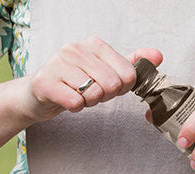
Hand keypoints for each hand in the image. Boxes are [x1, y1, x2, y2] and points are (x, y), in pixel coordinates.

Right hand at [16, 37, 162, 122]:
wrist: (37, 94)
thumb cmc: (74, 82)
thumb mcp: (105, 69)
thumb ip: (131, 63)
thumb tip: (157, 56)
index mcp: (94, 44)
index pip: (128, 73)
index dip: (122, 88)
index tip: (107, 86)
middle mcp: (75, 49)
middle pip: (112, 85)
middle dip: (105, 96)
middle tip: (91, 93)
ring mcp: (58, 63)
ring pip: (94, 94)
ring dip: (89, 102)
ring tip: (78, 95)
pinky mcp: (45, 82)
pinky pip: (75, 102)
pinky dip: (75, 107)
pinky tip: (67, 100)